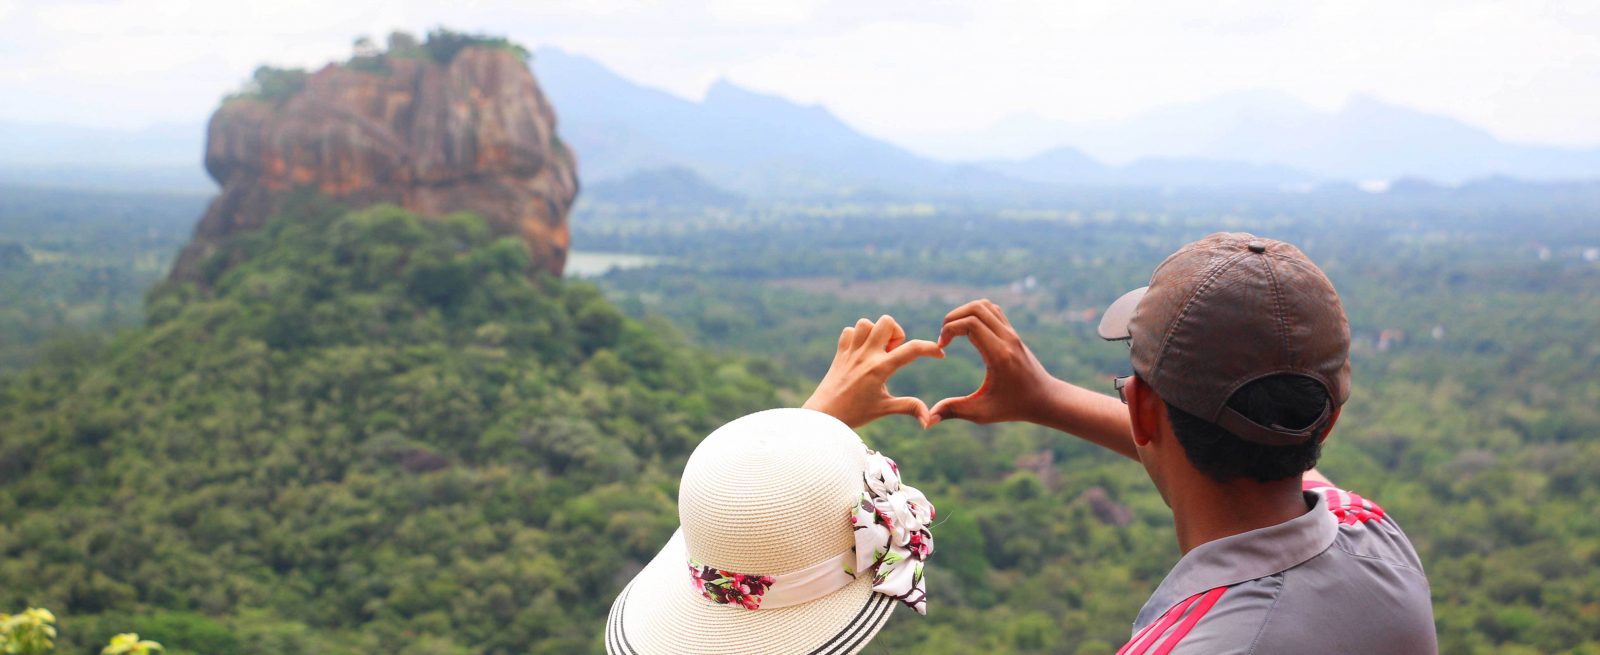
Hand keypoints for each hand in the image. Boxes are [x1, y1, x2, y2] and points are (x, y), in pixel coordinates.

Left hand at [804, 315, 943, 427]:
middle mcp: (866, 355)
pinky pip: (850, 331)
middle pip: (887, 321)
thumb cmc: (855, 414)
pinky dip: (858, 337)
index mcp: (880, 369)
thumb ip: (910, 408)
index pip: (912, 350)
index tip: (939, 355)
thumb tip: (929, 421)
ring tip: (876, 352)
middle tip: (892, 354)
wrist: (823, 416)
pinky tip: (861, 353)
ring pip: (866, 322)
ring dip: (876, 333)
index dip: (931, 349)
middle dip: (896, 333)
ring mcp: (851, 351)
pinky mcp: (840, 352)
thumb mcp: (885, 409)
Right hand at [929, 299, 1055, 425]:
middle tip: (944, 338)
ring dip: (964, 313)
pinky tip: (968, 333)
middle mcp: (1006, 338)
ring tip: (954, 333)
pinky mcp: (1013, 333)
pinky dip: (976, 314)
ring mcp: (1012, 333)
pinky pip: (992, 311)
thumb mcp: (982, 413)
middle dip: (952, 318)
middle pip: (975, 308)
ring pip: (984, 305)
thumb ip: (954, 411)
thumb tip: (928, 419)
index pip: (970, 323)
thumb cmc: (1014, 407)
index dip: (949, 330)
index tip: (941, 348)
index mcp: (998, 355)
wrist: (1045, 399)